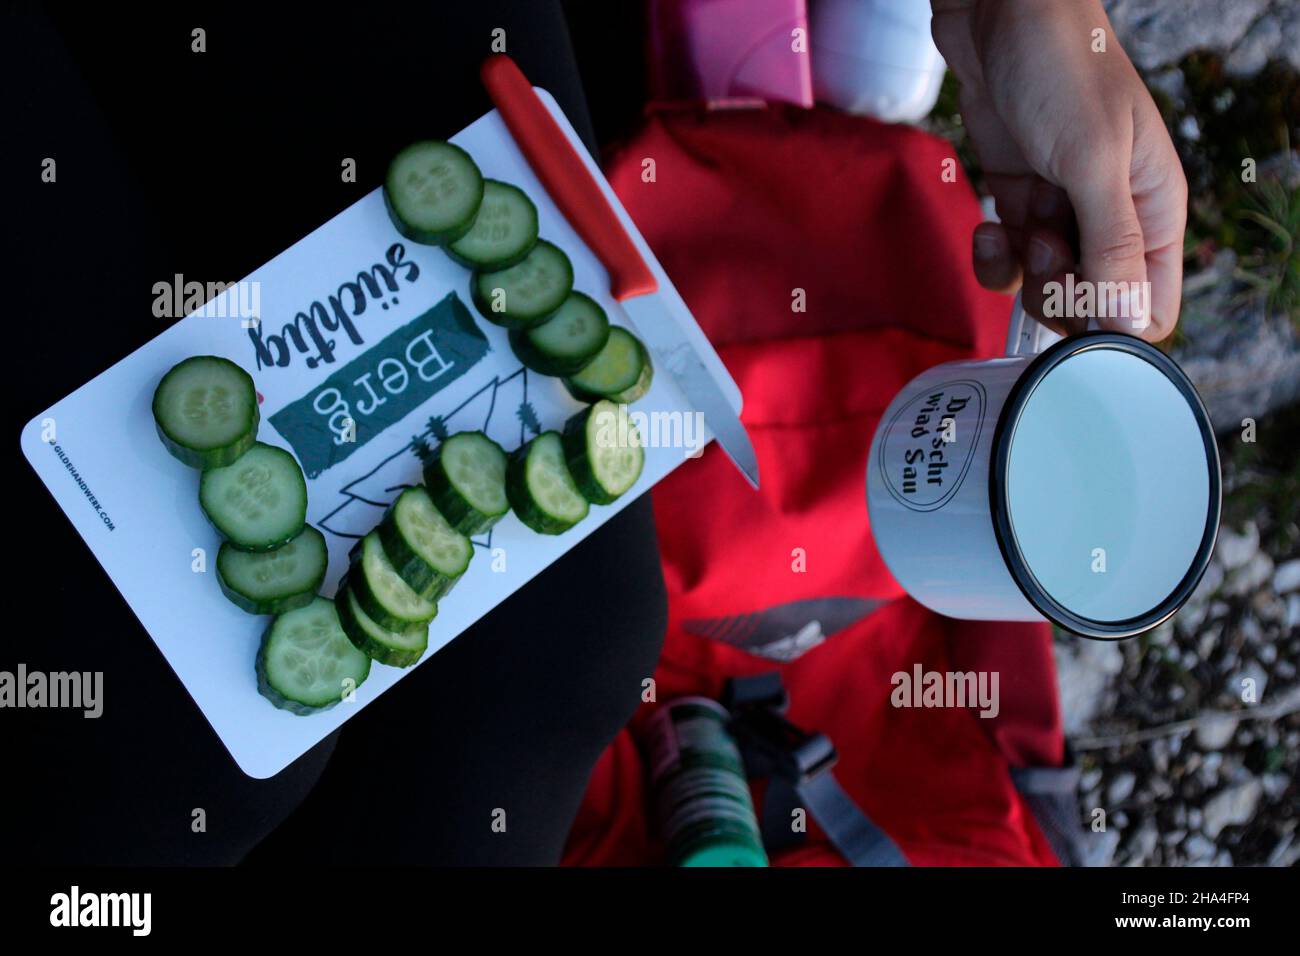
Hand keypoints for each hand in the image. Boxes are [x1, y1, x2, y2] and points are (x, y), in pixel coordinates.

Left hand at [931, 0, 1186, 340]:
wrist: (1000, 12)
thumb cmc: (1061, 69)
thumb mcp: (1092, 161)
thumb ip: (1111, 245)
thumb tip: (1124, 324)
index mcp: (1154, 211)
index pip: (1148, 308)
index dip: (1108, 324)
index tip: (1073, 301)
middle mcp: (1112, 217)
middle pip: (1091, 307)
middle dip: (1057, 295)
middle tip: (1042, 246)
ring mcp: (1063, 210)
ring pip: (1045, 286)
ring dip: (1021, 274)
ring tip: (1013, 228)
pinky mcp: (1020, 197)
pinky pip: (1010, 258)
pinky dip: (995, 254)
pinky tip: (989, 223)